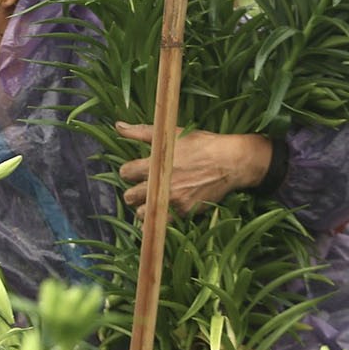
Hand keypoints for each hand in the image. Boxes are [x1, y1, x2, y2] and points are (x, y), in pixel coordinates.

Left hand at [115, 122, 271, 217]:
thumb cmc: (201, 144)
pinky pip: (161, 224)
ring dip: (144, 209)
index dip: (127, 172)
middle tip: (141, 189)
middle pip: (130, 197)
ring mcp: (172, 200)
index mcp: (154, 164)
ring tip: (152, 201)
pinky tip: (161, 214)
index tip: (134, 171)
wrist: (230, 162)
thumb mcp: (171, 134)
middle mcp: (161, 184)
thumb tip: (118, 126)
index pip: (125, 173)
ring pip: (143, 214)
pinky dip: (158, 221)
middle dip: (132, 193)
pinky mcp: (184, 211)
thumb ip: (141, 132)